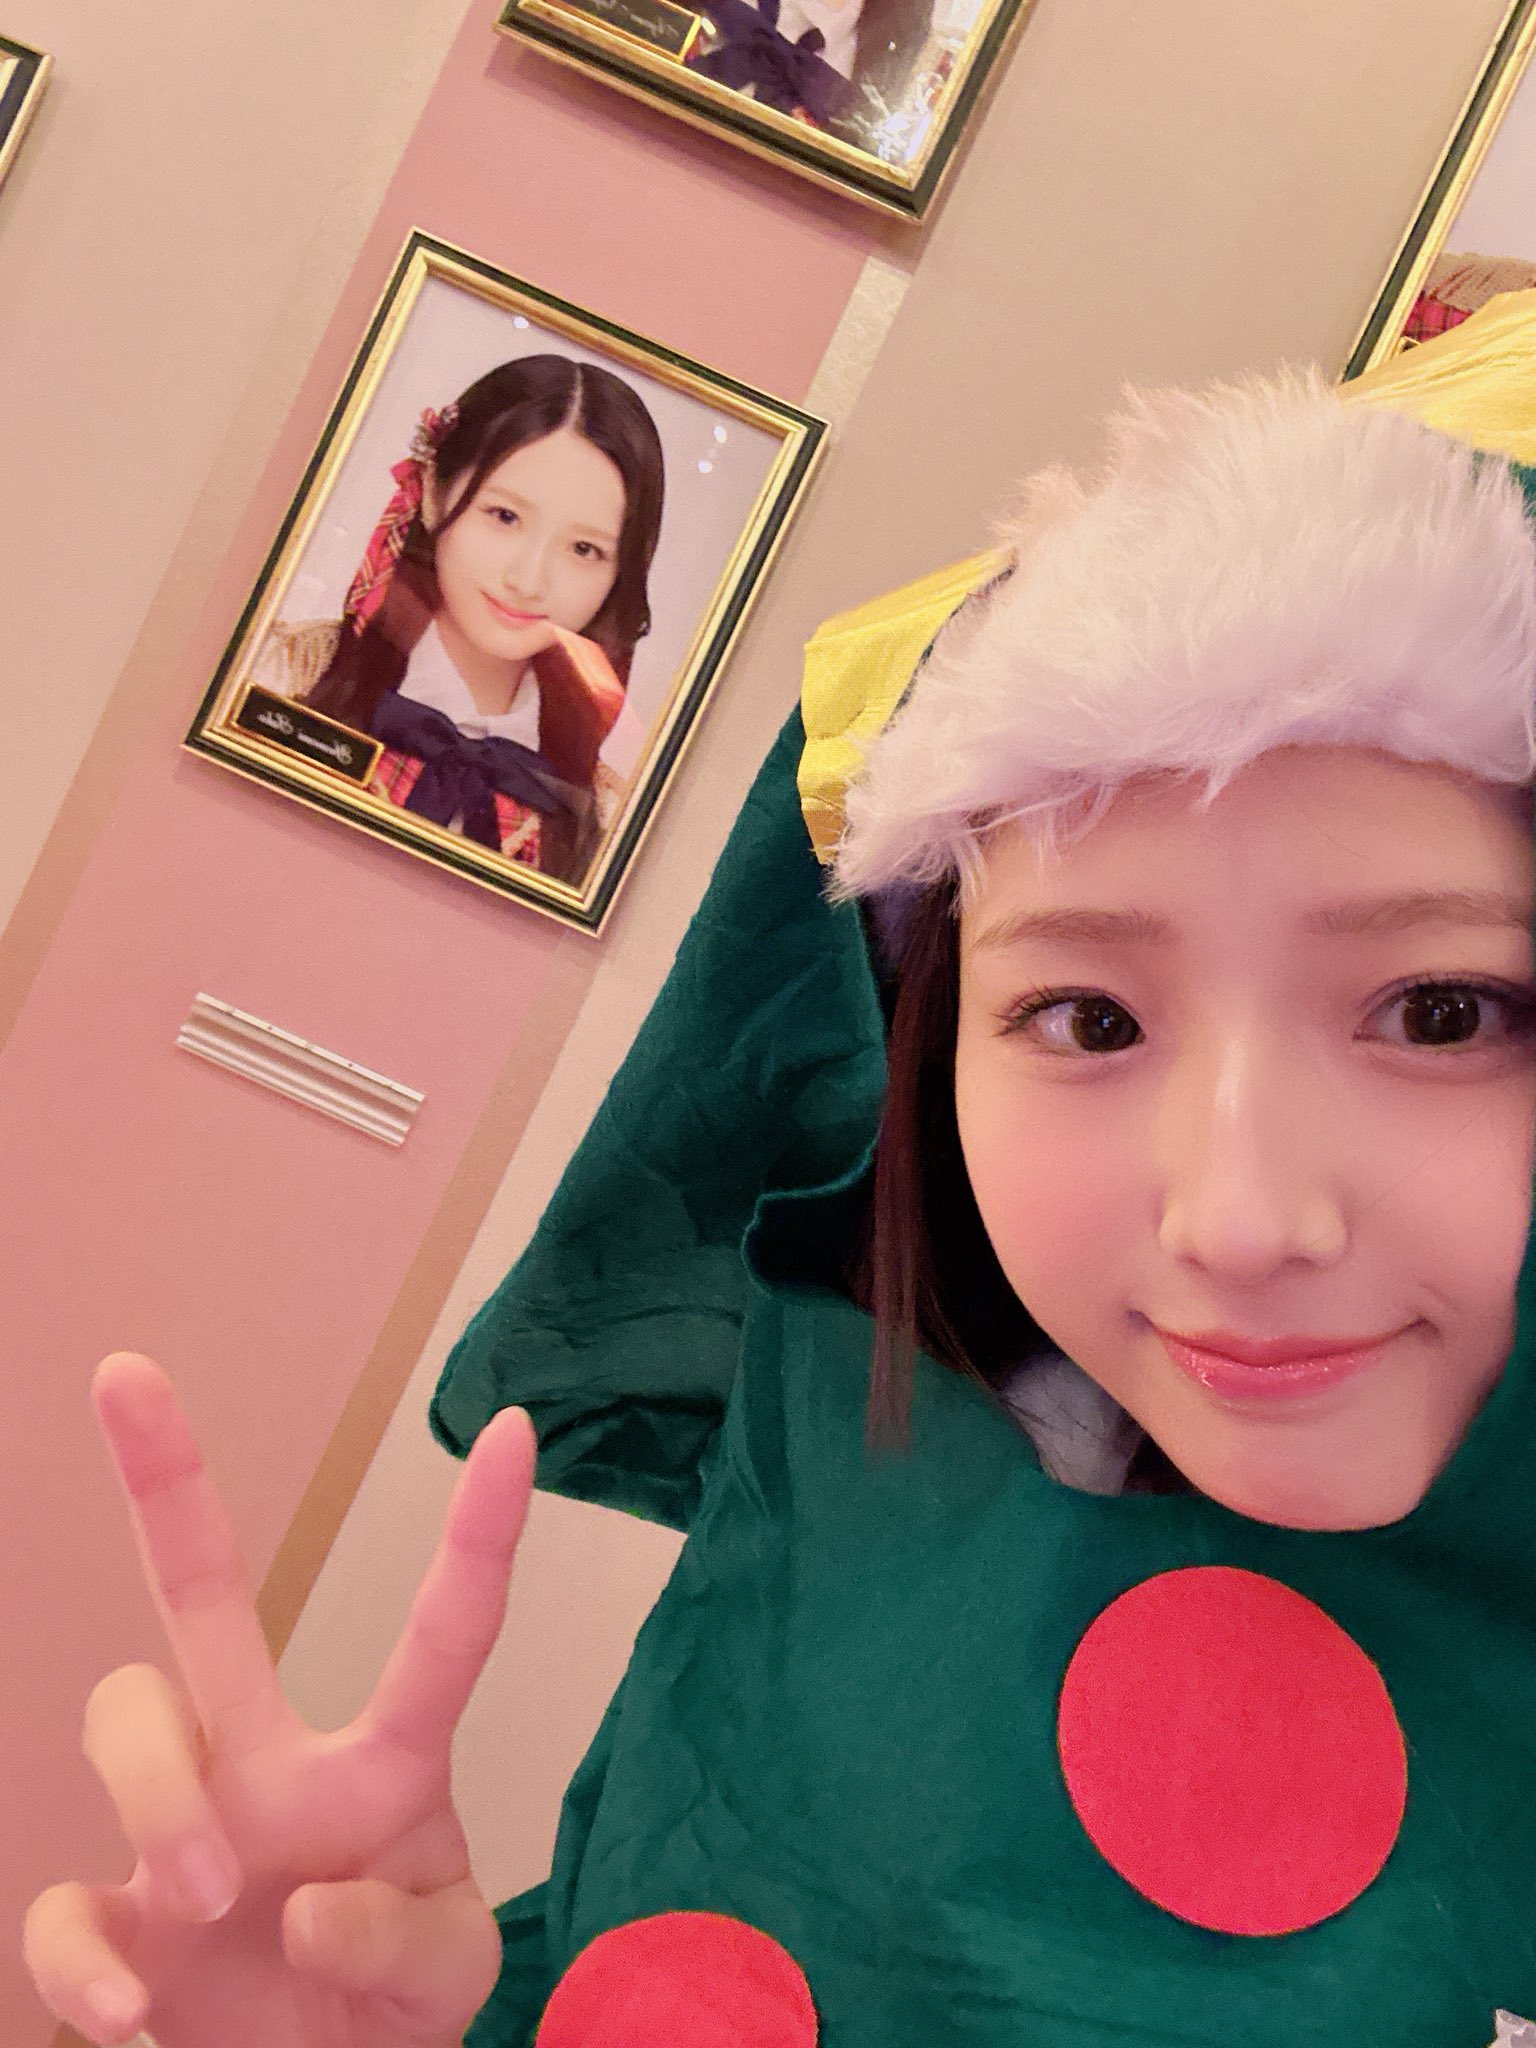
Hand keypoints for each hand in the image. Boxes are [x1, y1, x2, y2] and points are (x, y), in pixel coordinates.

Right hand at [24, 1353, 534, 2047]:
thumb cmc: (390, 2001)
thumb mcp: (447, 1978)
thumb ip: (408, 1940)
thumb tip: (308, 1907)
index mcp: (383, 1765)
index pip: (440, 1638)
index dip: (478, 1536)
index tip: (515, 1424)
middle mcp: (271, 1763)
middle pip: (203, 1595)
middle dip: (164, 1477)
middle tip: (121, 1369)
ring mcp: (184, 1828)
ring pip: (126, 1708)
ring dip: (157, 1794)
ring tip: (213, 1892)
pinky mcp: (114, 1920)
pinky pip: (58, 1900)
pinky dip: (78, 1961)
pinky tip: (126, 2013)